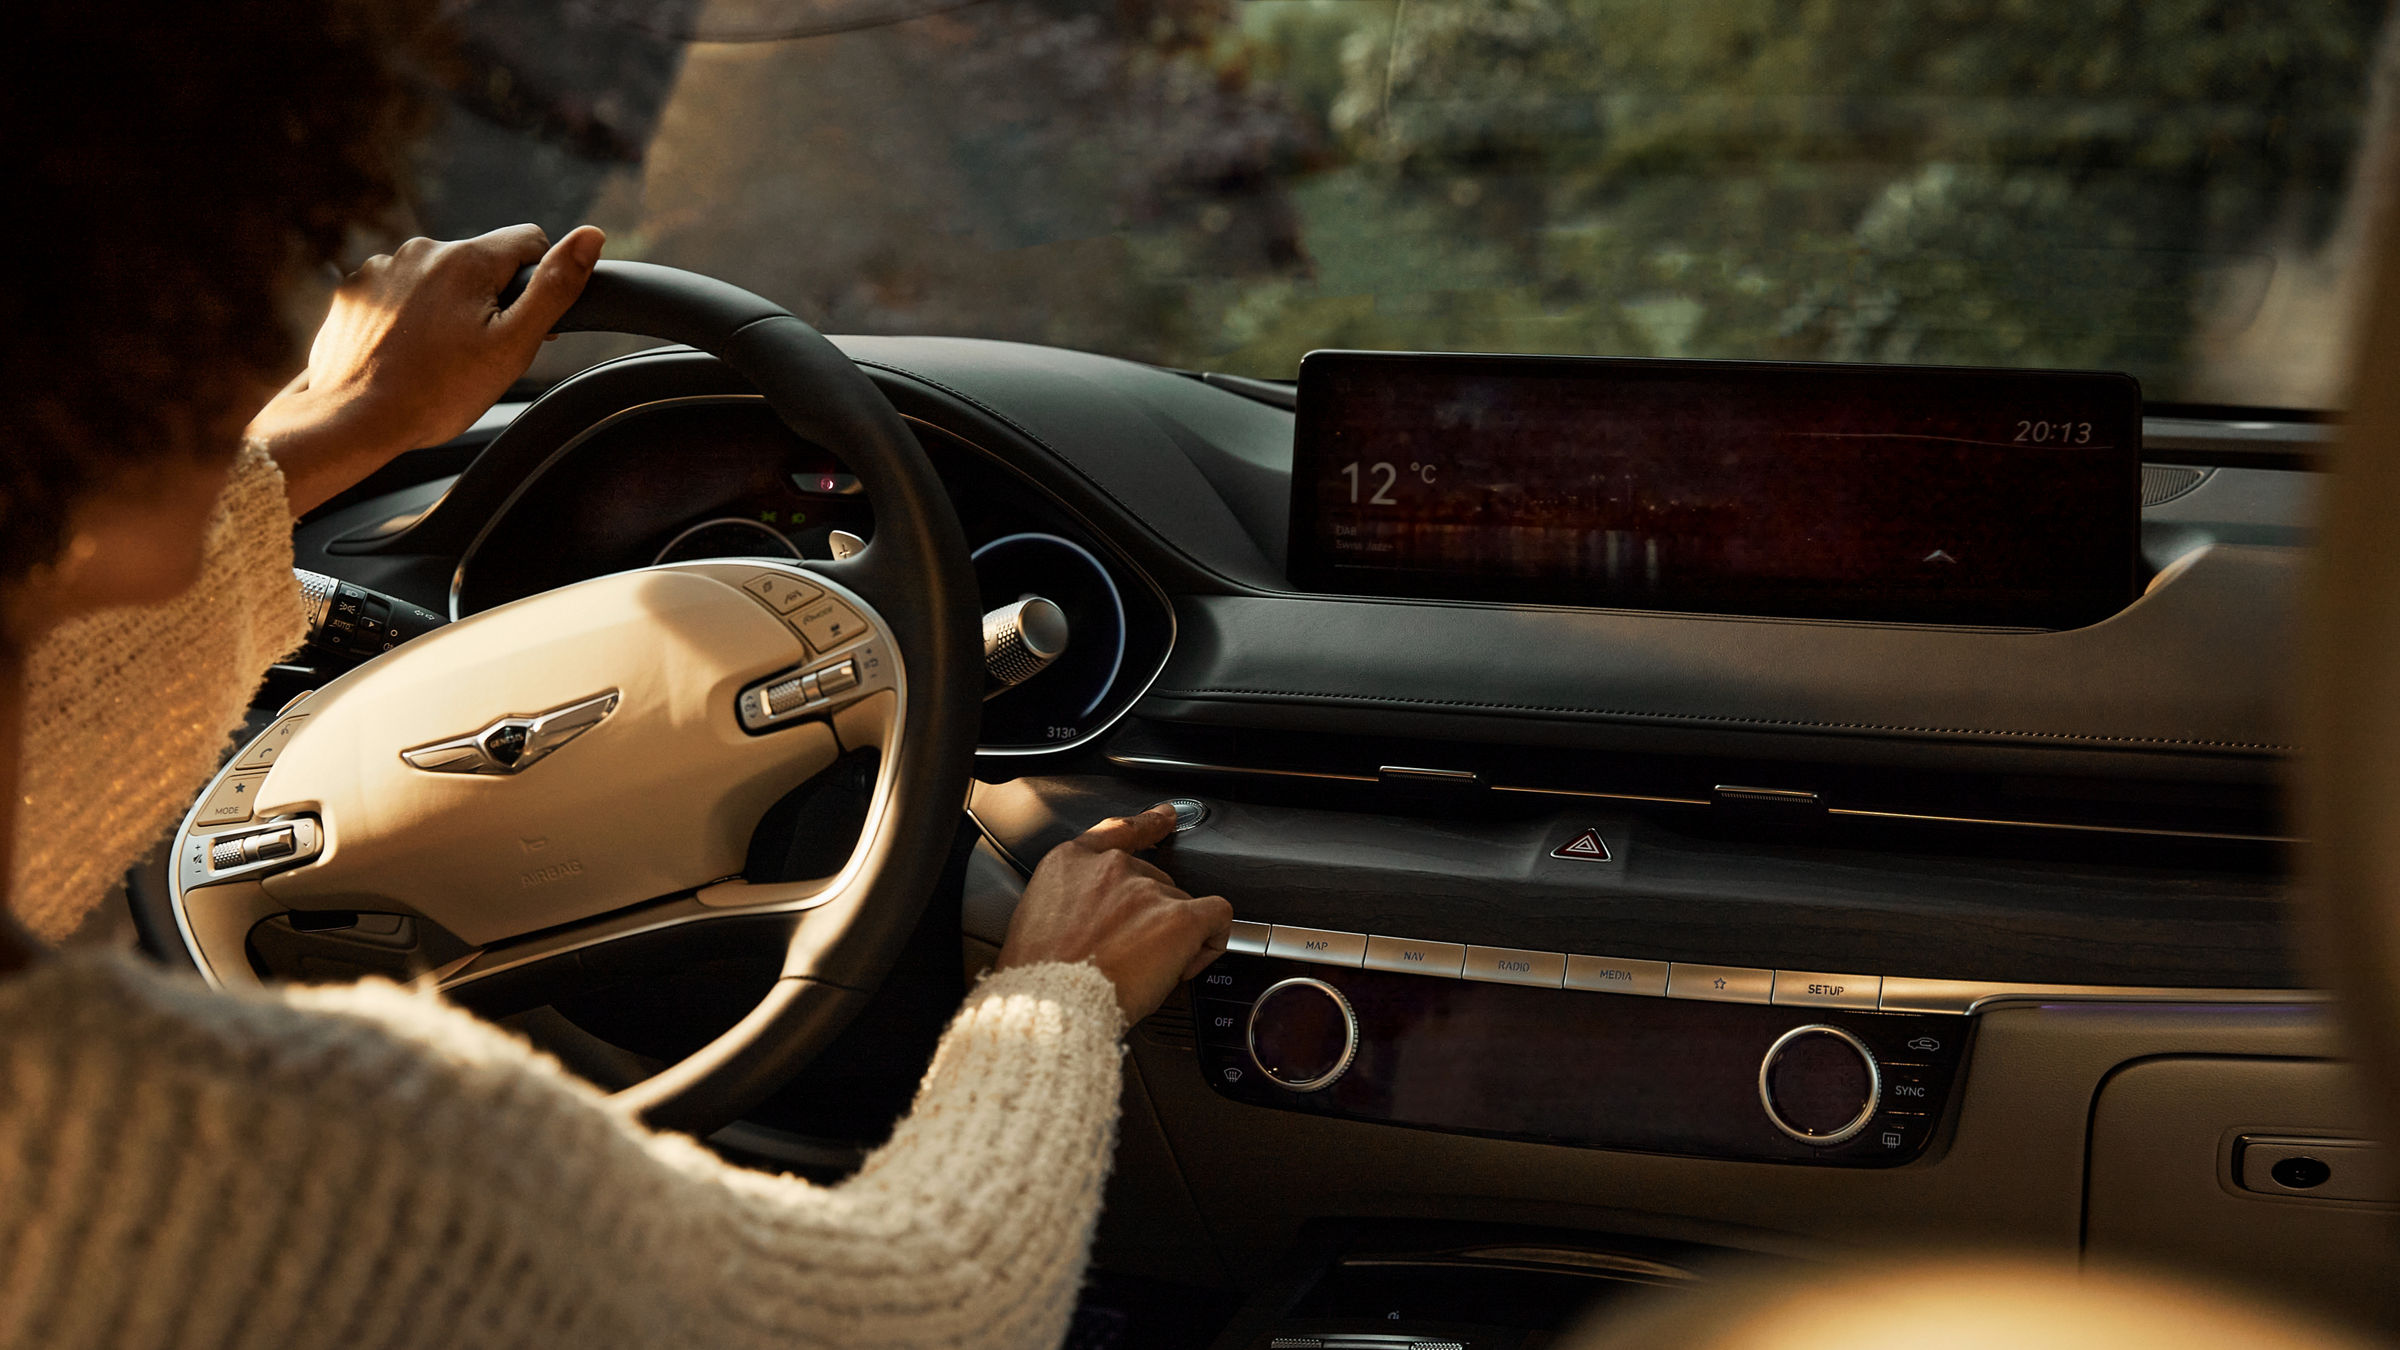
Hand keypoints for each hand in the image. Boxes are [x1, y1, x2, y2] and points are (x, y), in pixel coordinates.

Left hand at [248, 223, 604, 514]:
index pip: (529, 242)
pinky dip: (406, 317)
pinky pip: (396, 293)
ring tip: (436, 357)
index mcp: (467, 259)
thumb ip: (555, 287)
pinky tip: (404, 353)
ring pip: (436, 278)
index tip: (523, 323)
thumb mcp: (513, 344)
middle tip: (480, 351)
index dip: (537, 283)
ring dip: (444, 307)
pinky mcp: (354, 292)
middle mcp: (421, 251)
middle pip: (480, 263)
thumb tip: (591, 236)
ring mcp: (381, 269)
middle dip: (488, 299)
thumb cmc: (438, 391)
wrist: (353, 419)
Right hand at [997, 805, 1234, 1024]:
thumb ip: (1070, 903)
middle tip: (1131, 956)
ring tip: (1147, 972)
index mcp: (1072, 862)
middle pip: (1156, 882)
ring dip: (1175, 936)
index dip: (1150, 823)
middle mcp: (1112, 866)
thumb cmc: (1042, 976)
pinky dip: (1212, 940)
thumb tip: (1092, 921)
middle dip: (1152, 917)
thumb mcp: (1035, 920)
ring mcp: (1148, 889)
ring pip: (1184, 905)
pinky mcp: (1180, 917)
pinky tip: (1191, 961)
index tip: (1167, 817)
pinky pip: (1218, 916)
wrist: (1054, 1003)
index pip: (1120, 829)